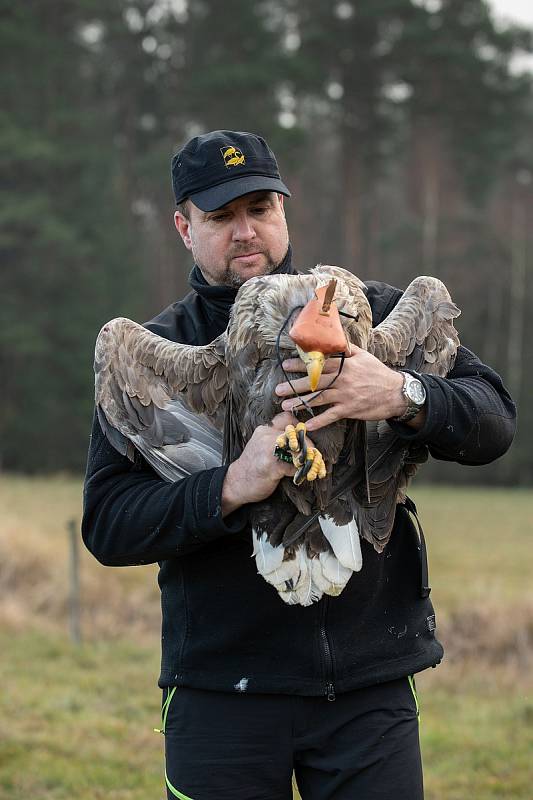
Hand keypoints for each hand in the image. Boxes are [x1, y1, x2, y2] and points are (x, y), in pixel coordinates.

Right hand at [221, 412, 314, 514]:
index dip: (299, 427)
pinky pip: (294, 466)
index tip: (305, 438)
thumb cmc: (252, 466)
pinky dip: (301, 472)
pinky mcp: (271, 466)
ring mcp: (268, 450)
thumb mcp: (261, 446)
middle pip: (296, 434)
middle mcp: (266, 436)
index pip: (287, 419)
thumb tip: (302, 441)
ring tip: (312, 466)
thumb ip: (277, 440)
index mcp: (264, 430)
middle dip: (308, 446)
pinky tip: (301, 476)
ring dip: (307, 459)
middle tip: (314, 456)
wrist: (235, 483)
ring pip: (297, 449)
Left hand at [275, 344, 406, 431]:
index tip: (285, 366)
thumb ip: (347, 349)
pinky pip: (331, 416)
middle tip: (277, 390)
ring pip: (319, 400)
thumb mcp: (364, 356)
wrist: (396, 393)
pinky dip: (319, 421)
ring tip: (285, 407)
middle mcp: (343, 380)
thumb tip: (335, 338)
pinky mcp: (350, 410)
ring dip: (300, 404)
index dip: (301, 365)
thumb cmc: (378, 373)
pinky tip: (307, 425)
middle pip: (314, 383)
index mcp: (344, 366)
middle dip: (294, 386)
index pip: (319, 364)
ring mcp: (345, 396)